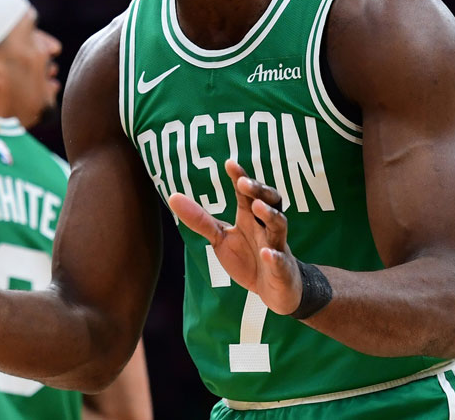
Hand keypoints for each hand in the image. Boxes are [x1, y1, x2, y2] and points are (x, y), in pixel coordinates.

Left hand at [168, 160, 301, 314]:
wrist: (273, 290)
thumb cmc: (248, 258)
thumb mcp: (220, 239)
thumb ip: (200, 220)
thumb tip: (172, 196)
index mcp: (250, 218)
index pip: (246, 194)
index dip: (240, 178)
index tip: (229, 163)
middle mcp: (266, 228)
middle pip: (270, 202)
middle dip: (259, 191)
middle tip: (244, 183)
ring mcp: (277, 247)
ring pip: (279, 226)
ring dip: (270, 215)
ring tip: (257, 206)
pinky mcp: (282, 270)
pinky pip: (280, 262)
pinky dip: (274, 257)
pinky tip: (266, 253)